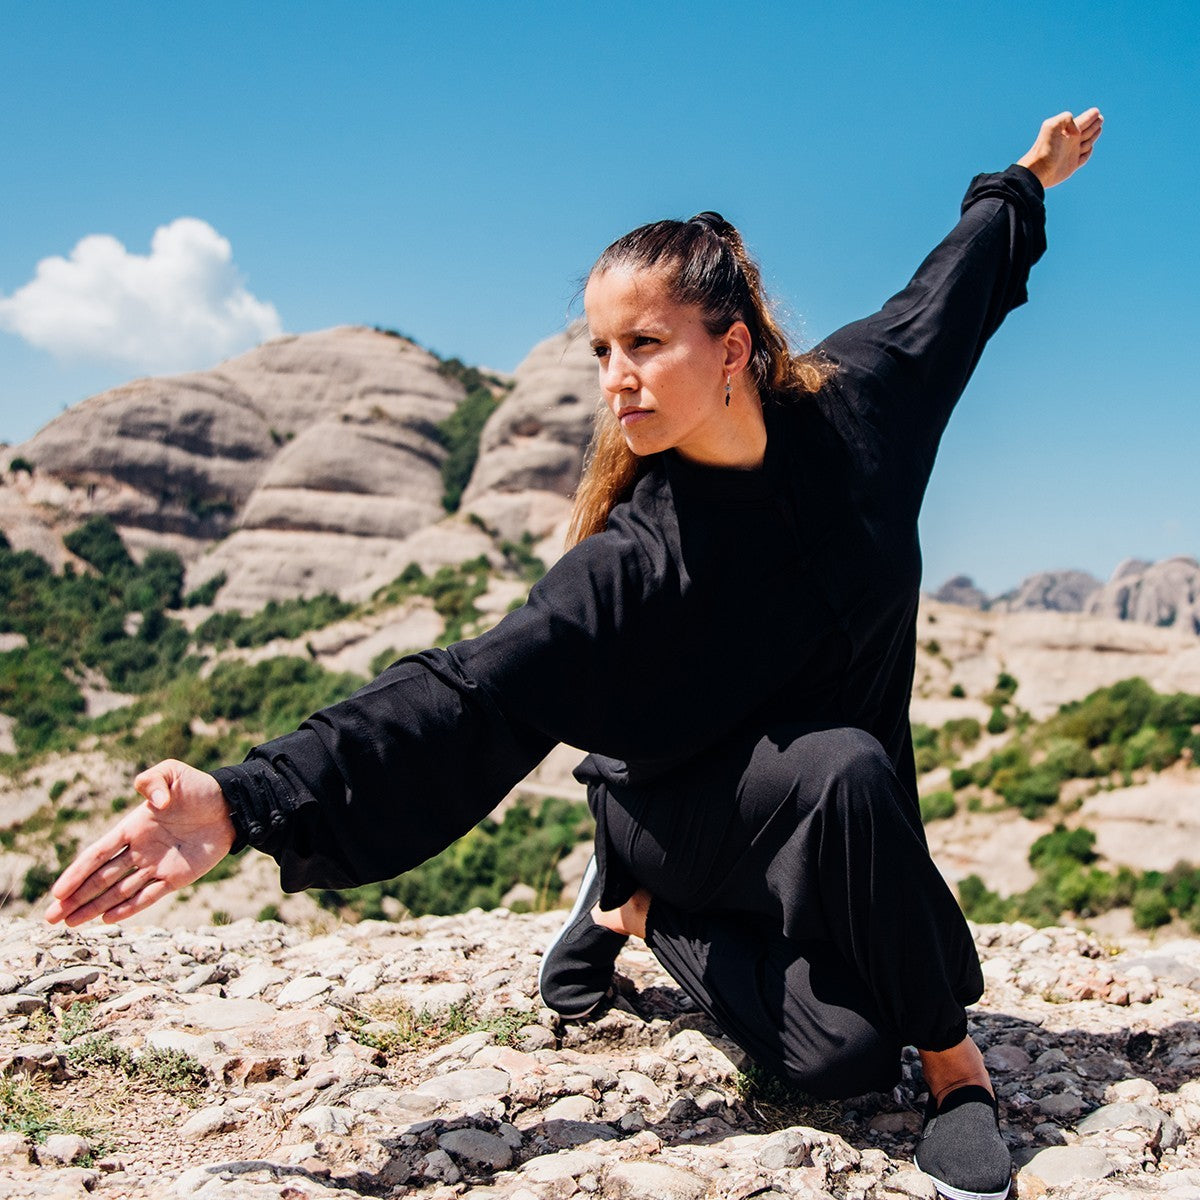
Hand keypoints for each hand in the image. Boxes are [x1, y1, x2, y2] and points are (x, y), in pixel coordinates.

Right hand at [44, 759, 236, 926]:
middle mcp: (139, 850)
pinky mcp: (176, 878)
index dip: (77, 873)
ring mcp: (156, 865)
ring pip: (118, 892)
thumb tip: (154, 801)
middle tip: (51, 919)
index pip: (97, 855)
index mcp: (132, 827)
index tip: (57, 893)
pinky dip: (129, 908)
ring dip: (95, 908)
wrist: (229, 805)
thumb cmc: (198, 787)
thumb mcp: (171, 773)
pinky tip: (107, 919)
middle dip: (76, 899)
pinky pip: (148, 896)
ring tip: (70, 924)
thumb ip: (153, 781)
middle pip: (101, 879)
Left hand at [1017, 108, 1103, 188]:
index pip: (1084, 120)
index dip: (1091, 116)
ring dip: (1093, 136)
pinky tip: (1089, 148)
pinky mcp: (1072, 165)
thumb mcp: (1053, 125)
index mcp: (1068, 130)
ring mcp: (1072, 153)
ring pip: (1088, 142)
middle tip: (1100, 119)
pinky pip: (1084, 157)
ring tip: (1098, 129)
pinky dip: (1088, 153)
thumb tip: (1078, 131)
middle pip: (1088, 130)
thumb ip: (1067, 119)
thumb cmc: (1045, 147)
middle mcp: (1071, 140)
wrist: (1039, 169)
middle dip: (1094, 124)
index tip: (1096, 112)